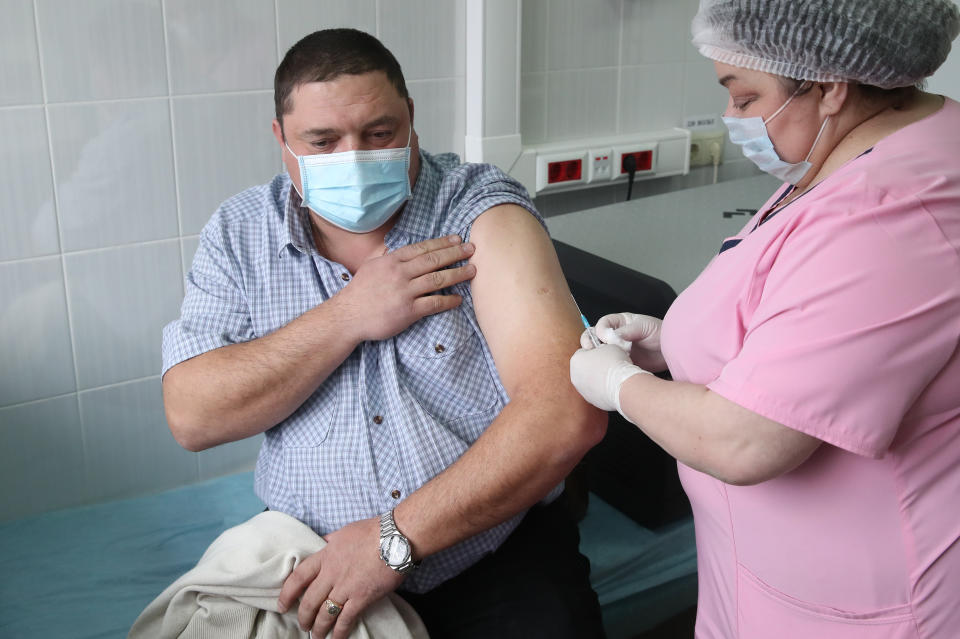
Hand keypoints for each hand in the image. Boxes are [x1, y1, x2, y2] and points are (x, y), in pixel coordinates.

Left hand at [277, 517, 404, 638]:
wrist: (395, 537)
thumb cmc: (373, 531)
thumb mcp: (344, 532)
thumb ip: (330, 541)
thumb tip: (322, 542)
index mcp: (325, 556)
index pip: (299, 577)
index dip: (287, 593)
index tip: (282, 604)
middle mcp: (331, 573)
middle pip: (310, 600)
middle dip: (304, 616)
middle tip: (303, 625)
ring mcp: (345, 587)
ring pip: (325, 613)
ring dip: (319, 628)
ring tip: (317, 636)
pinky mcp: (361, 597)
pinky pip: (346, 619)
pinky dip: (340, 632)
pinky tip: (337, 638)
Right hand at [336, 235, 476, 341]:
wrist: (348, 316)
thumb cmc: (359, 292)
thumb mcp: (372, 267)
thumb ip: (390, 258)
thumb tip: (404, 251)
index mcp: (392, 260)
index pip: (422, 248)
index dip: (442, 242)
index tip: (457, 238)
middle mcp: (400, 273)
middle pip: (433, 260)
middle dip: (455, 253)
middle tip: (472, 249)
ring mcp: (405, 292)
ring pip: (437, 280)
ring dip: (457, 274)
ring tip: (472, 270)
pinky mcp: (408, 311)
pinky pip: (433, 304)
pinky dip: (448, 301)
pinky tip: (459, 299)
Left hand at [570, 344, 649, 412]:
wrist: (624, 386)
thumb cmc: (616, 363)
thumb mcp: (609, 346)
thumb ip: (601, 348)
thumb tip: (602, 352)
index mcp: (575, 360)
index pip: (584, 351)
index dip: (595, 350)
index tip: (604, 352)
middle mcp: (575, 377)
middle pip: (585, 367)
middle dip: (595, 365)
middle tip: (609, 363)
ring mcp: (582, 391)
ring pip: (590, 381)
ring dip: (598, 378)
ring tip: (613, 376)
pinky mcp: (592, 401)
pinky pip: (596, 392)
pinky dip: (603, 389)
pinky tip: (613, 386)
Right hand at [580, 312, 666, 371]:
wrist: (673, 351)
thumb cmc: (661, 333)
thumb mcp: (644, 327)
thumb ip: (627, 331)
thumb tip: (610, 336)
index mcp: (620, 323)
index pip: (603, 324)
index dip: (600, 330)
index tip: (604, 337)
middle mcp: (616, 336)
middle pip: (595, 337)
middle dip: (590, 342)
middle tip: (591, 349)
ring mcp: (618, 350)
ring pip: (599, 352)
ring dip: (597, 356)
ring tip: (600, 360)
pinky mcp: (621, 363)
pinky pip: (609, 364)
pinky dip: (605, 366)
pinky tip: (608, 368)